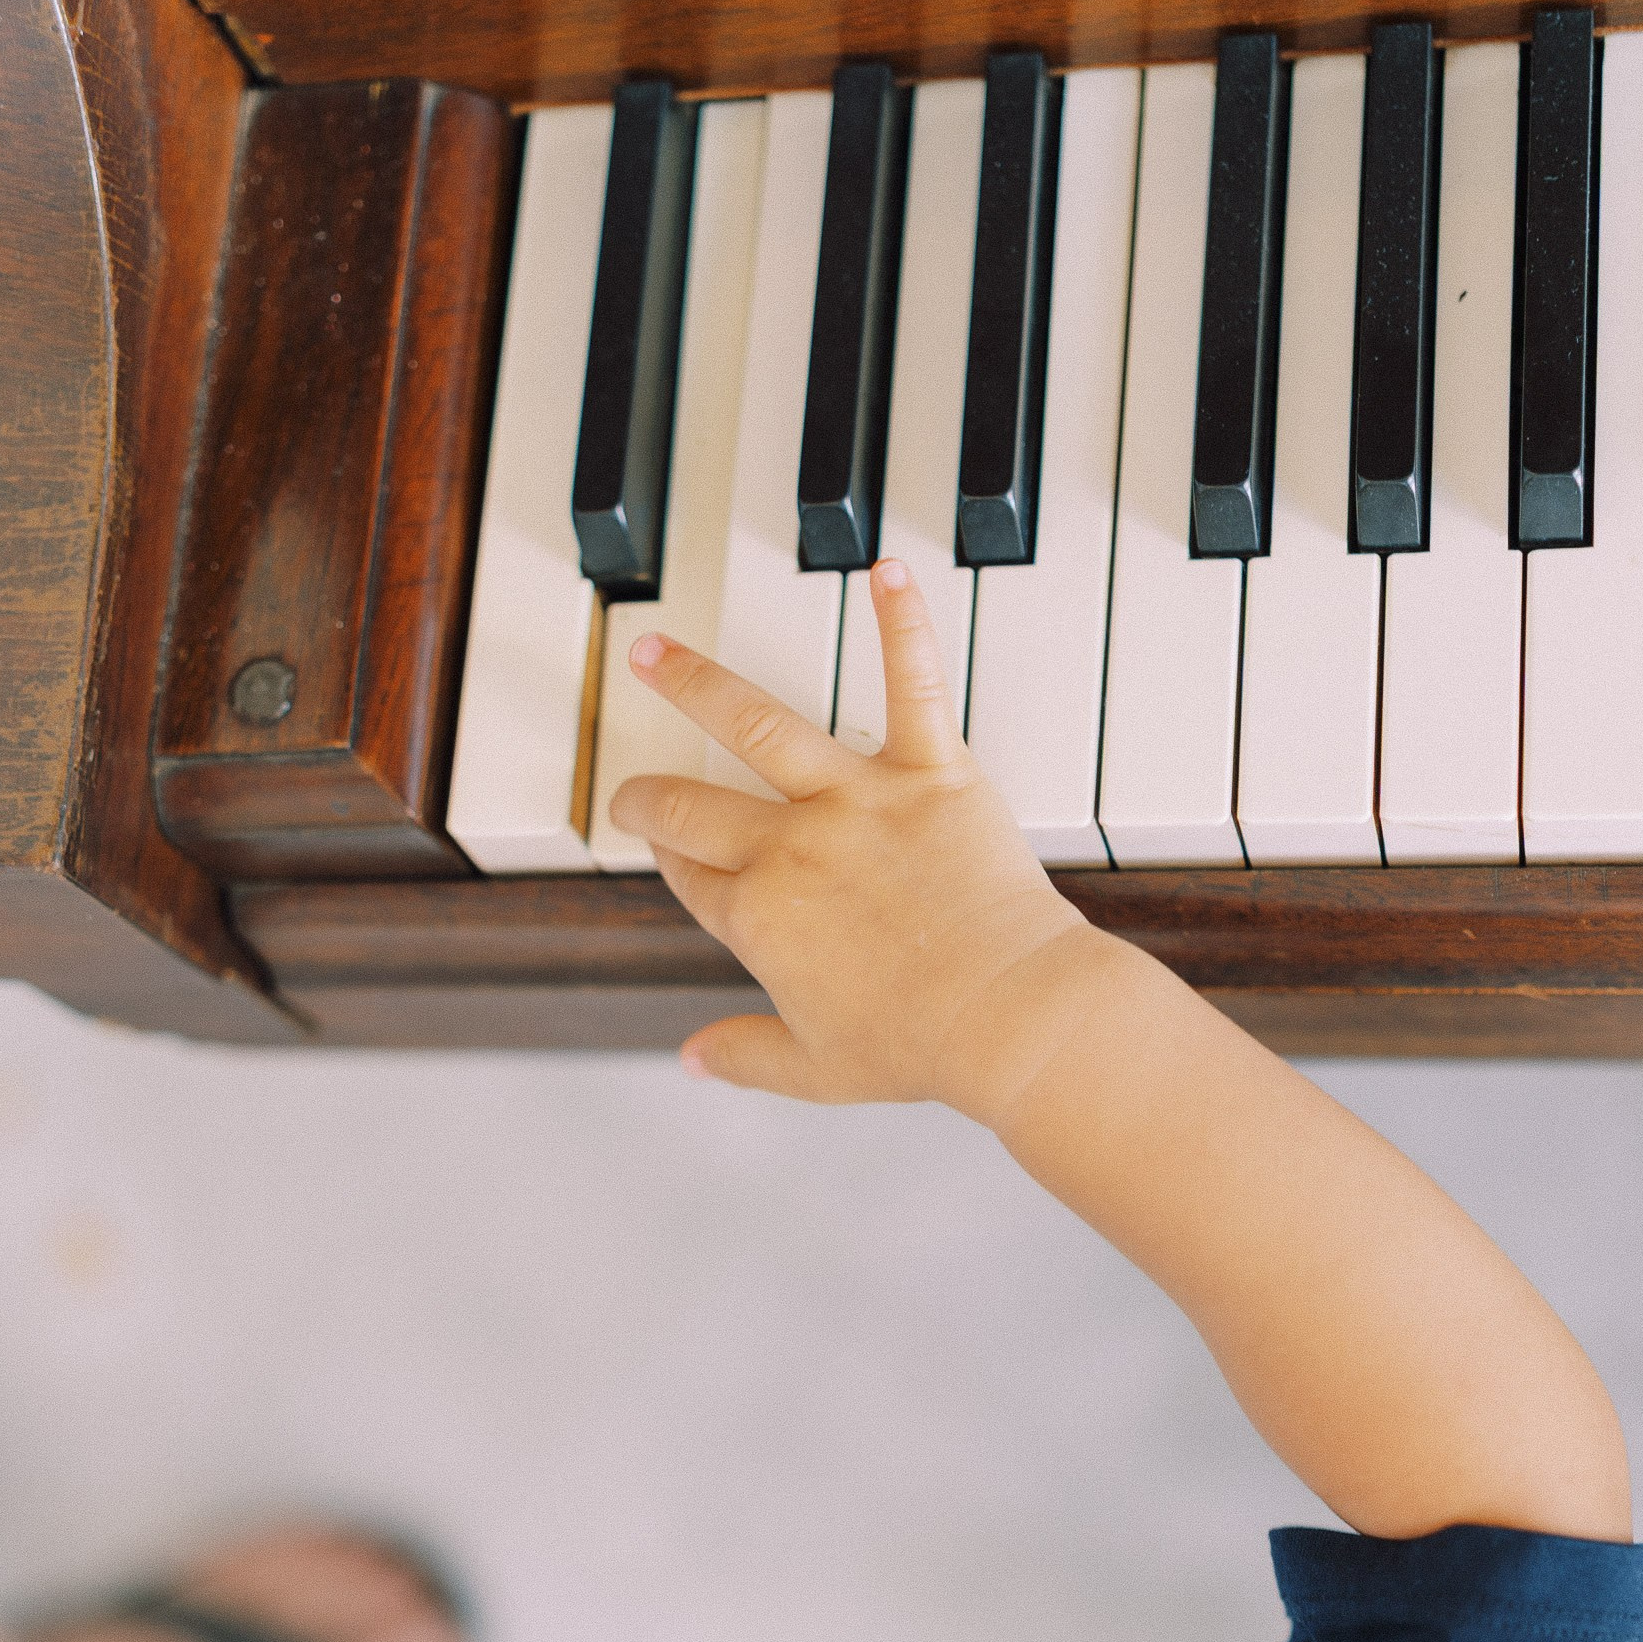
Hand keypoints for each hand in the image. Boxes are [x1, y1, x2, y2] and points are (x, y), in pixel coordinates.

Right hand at [604, 560, 1095, 1112]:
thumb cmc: (923, 1046)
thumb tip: (692, 1058)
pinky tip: (887, 572)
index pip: (690, 877)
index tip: (661, 848)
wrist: (1009, 1016)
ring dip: (696, 682)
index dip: (668, 861)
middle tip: (633, 785)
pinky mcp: (930, 772)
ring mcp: (856, 802)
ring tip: (655, 653)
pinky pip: (913, 684)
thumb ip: (745, 1055)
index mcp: (758, 919)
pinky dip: (903, 623)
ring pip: (756, 723)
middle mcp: (791, 848)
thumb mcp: (815, 1069)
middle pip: (691, 805)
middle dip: (648, 792)